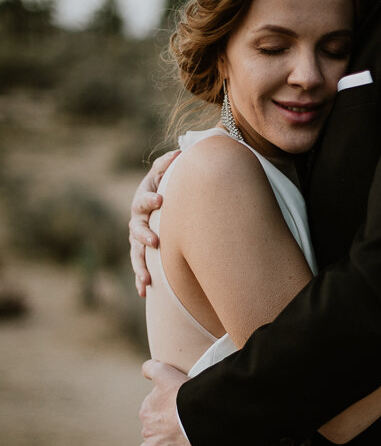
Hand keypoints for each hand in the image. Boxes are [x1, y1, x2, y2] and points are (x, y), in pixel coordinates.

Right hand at [129, 150, 179, 295]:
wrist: (160, 201)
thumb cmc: (165, 185)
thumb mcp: (164, 172)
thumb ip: (168, 164)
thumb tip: (179, 153)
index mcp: (143, 201)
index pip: (144, 200)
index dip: (151, 200)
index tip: (161, 200)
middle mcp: (137, 221)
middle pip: (136, 230)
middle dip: (145, 236)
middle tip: (155, 241)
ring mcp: (137, 239)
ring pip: (136, 254)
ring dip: (140, 266)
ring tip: (147, 280)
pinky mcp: (142, 252)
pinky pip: (139, 267)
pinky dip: (140, 279)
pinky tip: (143, 293)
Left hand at [133, 360, 197, 445]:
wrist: (200, 417)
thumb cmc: (186, 395)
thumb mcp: (166, 373)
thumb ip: (151, 368)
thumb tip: (144, 371)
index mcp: (147, 410)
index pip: (151, 413)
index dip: (163, 413)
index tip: (175, 413)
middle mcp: (146, 428)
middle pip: (151, 430)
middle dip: (161, 430)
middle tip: (179, 429)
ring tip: (174, 445)